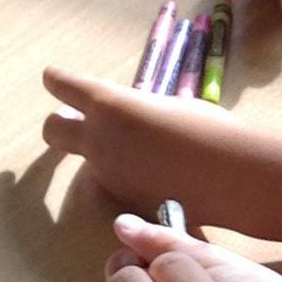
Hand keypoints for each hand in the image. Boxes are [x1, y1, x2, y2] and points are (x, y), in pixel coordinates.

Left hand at [42, 67, 241, 218]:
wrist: (229, 176)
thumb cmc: (208, 128)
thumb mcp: (170, 106)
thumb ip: (144, 110)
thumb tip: (142, 116)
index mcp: (109, 104)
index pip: (65, 86)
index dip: (57, 80)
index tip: (52, 77)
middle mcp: (98, 140)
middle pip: (53, 130)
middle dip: (60, 123)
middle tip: (77, 120)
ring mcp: (107, 176)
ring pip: (89, 163)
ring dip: (104, 155)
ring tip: (141, 153)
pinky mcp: (122, 203)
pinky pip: (115, 187)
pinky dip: (129, 181)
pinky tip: (159, 179)